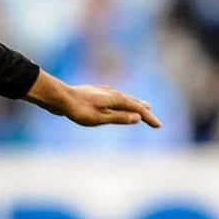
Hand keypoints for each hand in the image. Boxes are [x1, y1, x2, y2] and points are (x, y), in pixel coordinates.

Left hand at [26, 72, 160, 128]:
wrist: (59, 97)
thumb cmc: (78, 109)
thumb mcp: (100, 118)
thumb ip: (118, 117)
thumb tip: (137, 117)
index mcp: (116, 99)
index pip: (138, 109)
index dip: (149, 118)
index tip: (159, 126)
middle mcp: (112, 93)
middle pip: (132, 102)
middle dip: (143, 111)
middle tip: (153, 118)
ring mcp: (103, 92)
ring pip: (123, 98)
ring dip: (133, 104)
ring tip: (140, 107)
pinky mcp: (94, 93)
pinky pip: (113, 98)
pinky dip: (120, 102)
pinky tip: (115, 101)